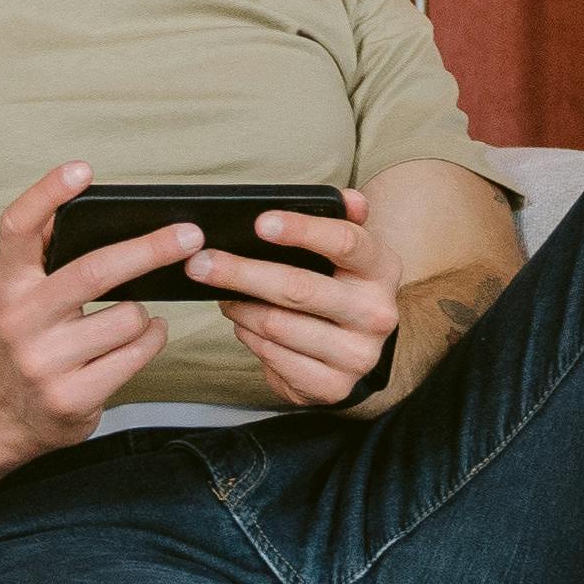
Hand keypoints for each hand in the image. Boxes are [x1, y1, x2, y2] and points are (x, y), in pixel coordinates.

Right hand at [0, 166, 194, 452]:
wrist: (5, 411)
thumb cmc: (32, 333)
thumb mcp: (24, 290)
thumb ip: (47, 247)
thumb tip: (87, 192)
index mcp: (7, 283)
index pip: (17, 228)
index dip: (46, 194)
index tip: (83, 169)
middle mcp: (20, 320)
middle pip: (94, 271)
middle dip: (150, 249)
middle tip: (191, 233)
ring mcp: (44, 362)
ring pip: (128, 317)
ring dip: (144, 313)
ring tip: (134, 315)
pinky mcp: (72, 397)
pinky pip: (137, 353)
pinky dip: (152, 338)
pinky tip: (144, 336)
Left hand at [191, 186, 402, 410]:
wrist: (359, 352)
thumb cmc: (343, 290)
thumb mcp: (350, 255)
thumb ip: (345, 222)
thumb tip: (347, 198)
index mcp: (382, 269)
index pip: (345, 242)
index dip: (301, 230)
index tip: (259, 223)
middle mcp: (378, 313)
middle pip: (299, 288)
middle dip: (242, 273)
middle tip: (201, 263)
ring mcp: (358, 354)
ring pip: (277, 325)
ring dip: (240, 309)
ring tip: (225, 296)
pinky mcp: (334, 386)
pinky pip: (274, 357)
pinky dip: (249, 338)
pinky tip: (244, 325)